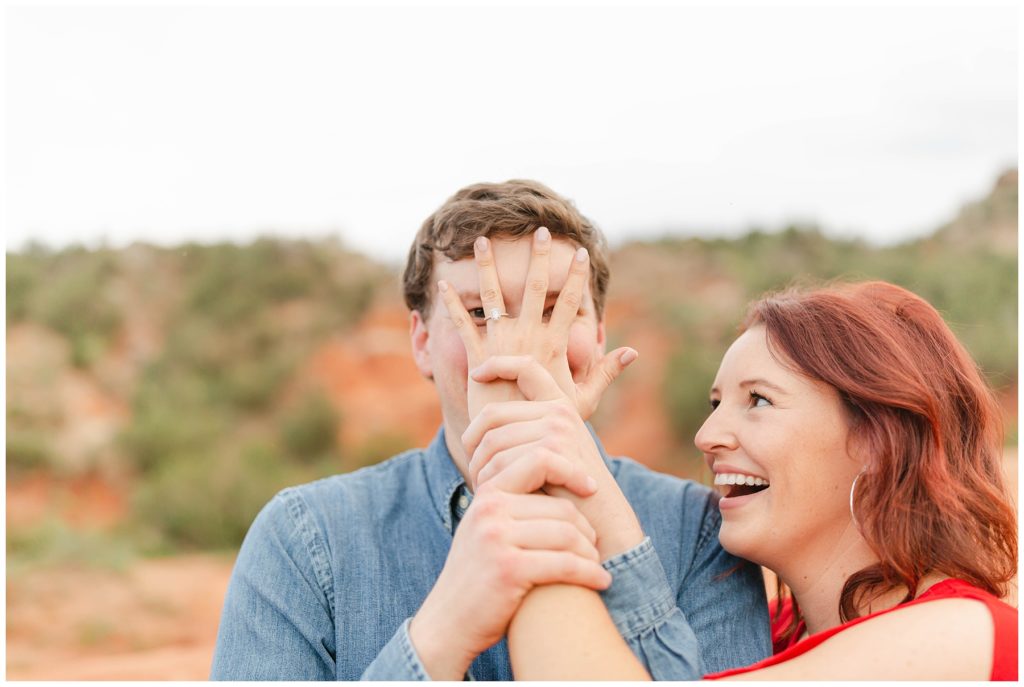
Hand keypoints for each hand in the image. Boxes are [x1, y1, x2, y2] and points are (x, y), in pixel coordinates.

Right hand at [408, 482, 611, 679]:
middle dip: (586, 529)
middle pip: (561, 508)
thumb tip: (562, 479)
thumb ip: (515, 505)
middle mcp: (490, 510)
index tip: (590, 487)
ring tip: (596, 565)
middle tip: (594, 546)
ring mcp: (497, 538)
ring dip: (590, 553)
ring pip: (567, 534)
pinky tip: (601, 581)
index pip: (539, 462)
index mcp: (487, 493)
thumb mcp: (487, 528)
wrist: (449, 622)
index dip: (570, 470)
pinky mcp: (508, 569)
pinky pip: (565, 564)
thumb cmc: (479, 576)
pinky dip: (590, 574)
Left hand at [436, 227, 637, 418]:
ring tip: (483, 240)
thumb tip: (632, 352)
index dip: (575, 277)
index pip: (569, 303)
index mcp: (554, 345)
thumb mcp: (584, 400)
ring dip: (487, 266)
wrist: (519, 447)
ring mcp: (501, 346)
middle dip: (538, 258)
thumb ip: (605, 373)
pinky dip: (452, 305)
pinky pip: (463, 326)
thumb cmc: (552, 425)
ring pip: (493, 296)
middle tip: (540, 230)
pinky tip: (444, 284)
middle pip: (533, 288)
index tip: (580, 252)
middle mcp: (528, 339)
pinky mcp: (476, 358)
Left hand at [462, 355, 645, 560]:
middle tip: (473, 473)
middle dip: (474, 445)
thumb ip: (522, 437)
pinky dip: (491, 481)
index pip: (526, 368)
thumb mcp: (546, 461)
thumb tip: (475, 431)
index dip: (499, 364)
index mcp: (559, 406)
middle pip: (492, 414)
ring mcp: (558, 428)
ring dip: (481, 470)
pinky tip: (492, 495)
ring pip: (492, 441)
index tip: (476, 375)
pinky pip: (501, 460)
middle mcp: (559, 410)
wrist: (599, 524)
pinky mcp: (553, 450)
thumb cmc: (568, 497)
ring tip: (484, 491)